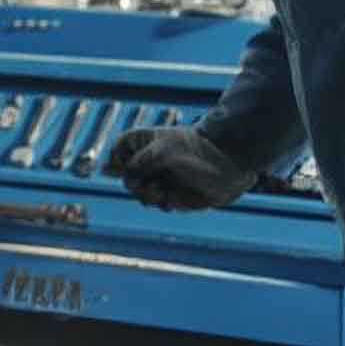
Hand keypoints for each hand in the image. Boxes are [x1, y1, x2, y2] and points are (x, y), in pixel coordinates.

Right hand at [102, 126, 260, 210]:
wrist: (229, 165)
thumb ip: (136, 163)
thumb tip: (116, 174)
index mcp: (146, 142)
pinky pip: (158, 203)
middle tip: (149, 185)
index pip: (118, 151)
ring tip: (163, 193)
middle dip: (135, 184)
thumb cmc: (195, 152)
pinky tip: (173, 200)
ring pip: (140, 193)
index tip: (123, 168)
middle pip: (126, 177)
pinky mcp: (173, 193)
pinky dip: (163, 203)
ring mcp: (162, 177)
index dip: (116, 161)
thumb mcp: (162, 152)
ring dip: (149, 196)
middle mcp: (151, 160)